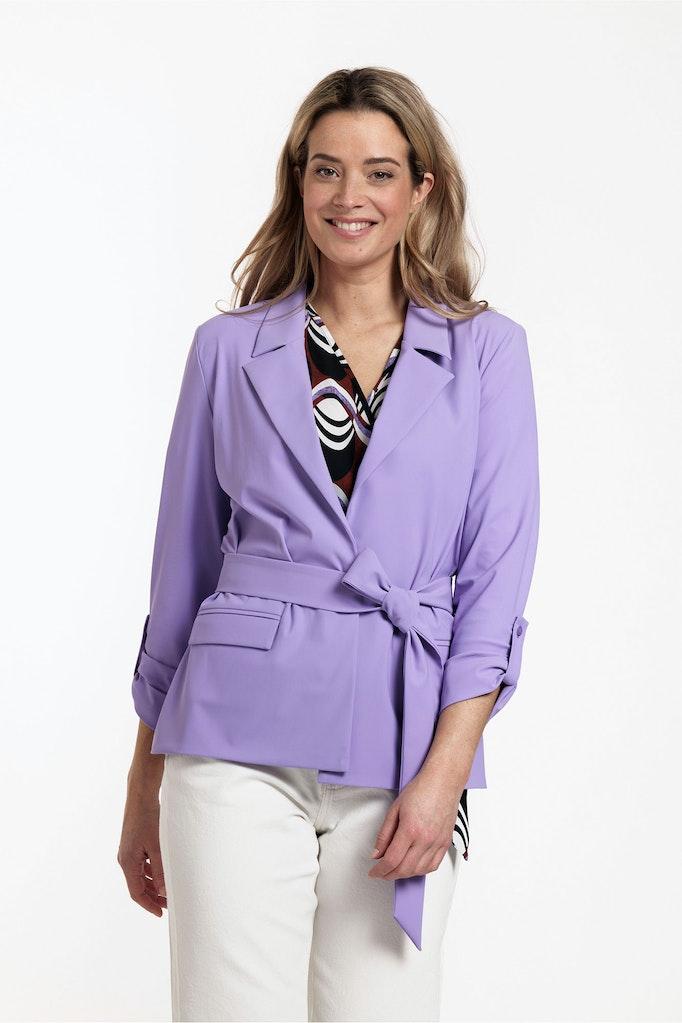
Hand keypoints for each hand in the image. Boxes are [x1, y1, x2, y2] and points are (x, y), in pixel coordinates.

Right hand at [117, 786, 165, 916]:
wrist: (141, 796)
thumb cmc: (148, 818)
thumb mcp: (157, 846)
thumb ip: (161, 869)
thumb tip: (164, 891)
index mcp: (128, 862)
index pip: (136, 892)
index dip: (149, 904)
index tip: (161, 913)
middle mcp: (126, 859)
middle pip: (138, 885)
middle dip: (153, 897)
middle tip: (169, 904)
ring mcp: (129, 851)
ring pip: (141, 875)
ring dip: (154, 884)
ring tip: (169, 891)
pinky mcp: (134, 844)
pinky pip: (143, 864)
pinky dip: (152, 872)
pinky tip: (164, 873)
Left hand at [367, 768, 463, 879]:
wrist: (443, 782)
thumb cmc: (420, 790)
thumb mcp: (395, 809)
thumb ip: (384, 834)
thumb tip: (377, 854)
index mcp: (410, 829)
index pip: (392, 860)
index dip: (380, 870)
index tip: (374, 872)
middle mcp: (426, 839)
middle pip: (405, 869)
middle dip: (389, 875)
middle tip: (381, 872)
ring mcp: (438, 843)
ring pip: (419, 871)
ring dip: (404, 874)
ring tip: (395, 869)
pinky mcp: (446, 843)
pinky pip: (433, 866)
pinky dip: (421, 871)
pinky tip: (413, 866)